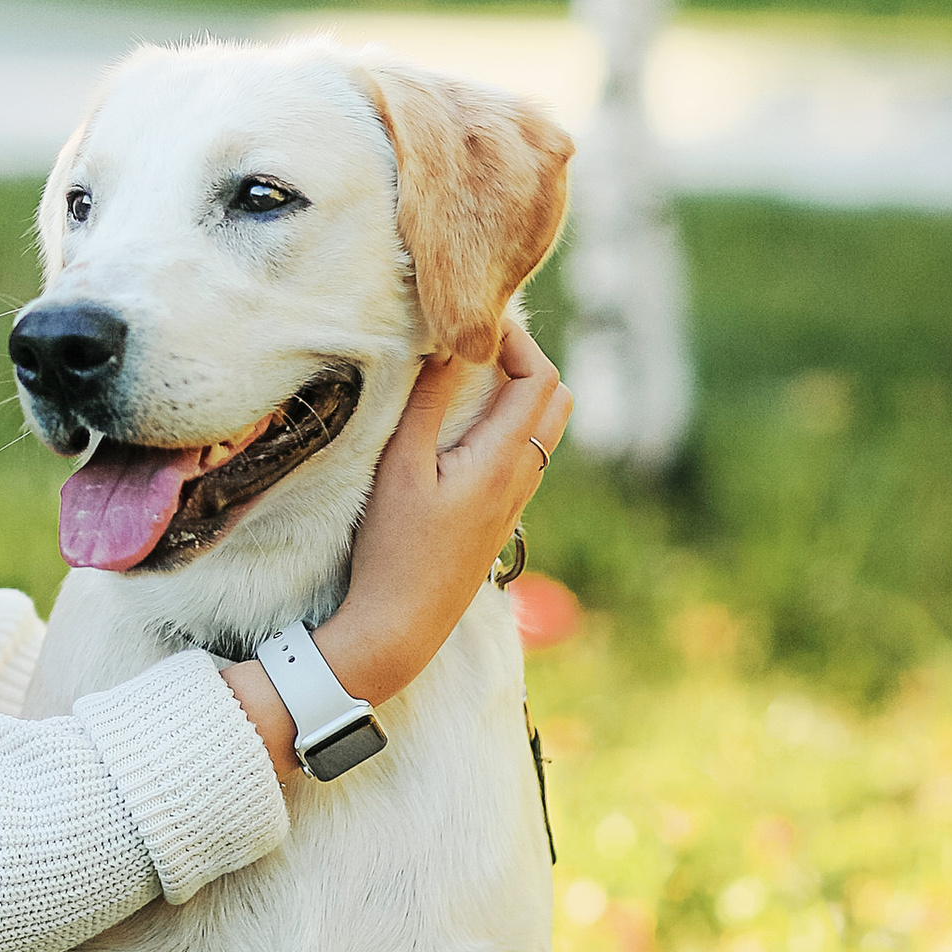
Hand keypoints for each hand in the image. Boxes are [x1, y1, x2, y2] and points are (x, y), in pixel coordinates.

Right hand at [319, 328, 570, 710]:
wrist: (402, 624)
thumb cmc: (394, 548)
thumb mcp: (401, 467)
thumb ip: (428, 403)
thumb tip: (446, 346)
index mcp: (504, 460)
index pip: (540, 378)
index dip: (516, 340)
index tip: (471, 327)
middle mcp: (522, 477)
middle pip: (556, 398)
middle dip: (525, 360)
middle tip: (475, 345)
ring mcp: (515, 500)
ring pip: (543, 427)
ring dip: (517, 391)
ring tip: (466, 377)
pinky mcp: (500, 516)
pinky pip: (523, 452)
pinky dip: (507, 422)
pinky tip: (462, 423)